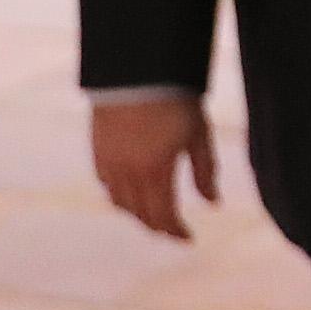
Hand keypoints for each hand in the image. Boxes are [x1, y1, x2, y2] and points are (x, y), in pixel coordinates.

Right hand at [91, 96, 220, 239]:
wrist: (138, 70)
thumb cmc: (177, 101)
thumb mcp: (199, 135)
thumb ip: (205, 171)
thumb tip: (213, 203)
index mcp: (156, 171)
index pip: (163, 216)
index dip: (176, 231)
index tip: (188, 239)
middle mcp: (128, 172)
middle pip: (141, 214)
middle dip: (158, 226)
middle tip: (173, 231)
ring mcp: (108, 162)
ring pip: (120, 203)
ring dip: (138, 214)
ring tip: (155, 215)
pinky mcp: (97, 151)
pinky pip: (106, 185)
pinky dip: (120, 196)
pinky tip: (132, 194)